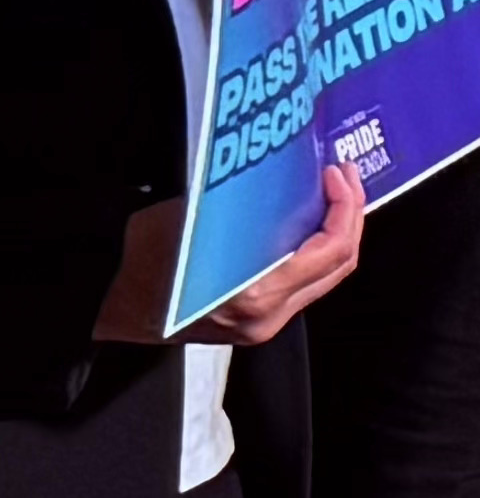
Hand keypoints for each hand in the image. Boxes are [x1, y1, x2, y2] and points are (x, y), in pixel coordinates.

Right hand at [96, 163, 364, 345]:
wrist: (110, 312)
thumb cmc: (141, 266)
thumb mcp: (187, 224)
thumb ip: (237, 208)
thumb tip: (275, 175)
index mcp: (255, 294)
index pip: (330, 251)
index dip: (345, 208)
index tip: (337, 172)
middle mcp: (268, 316)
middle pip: (339, 265)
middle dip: (351, 214)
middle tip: (345, 174)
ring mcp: (266, 325)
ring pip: (327, 276)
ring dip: (336, 232)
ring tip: (334, 191)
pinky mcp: (259, 323)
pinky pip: (306, 283)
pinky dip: (315, 249)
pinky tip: (309, 220)